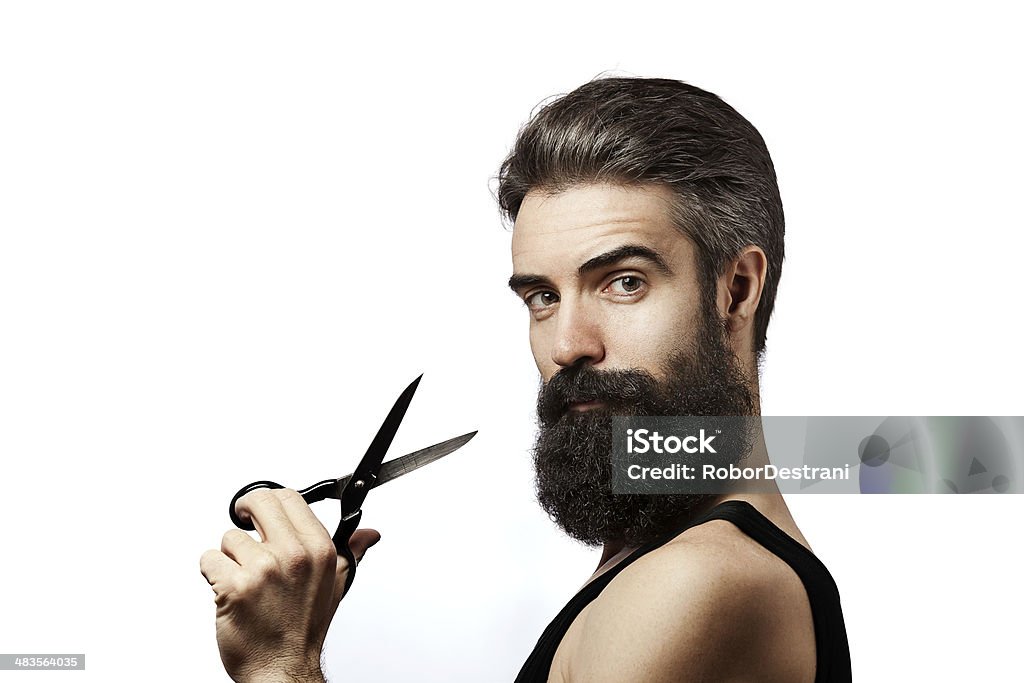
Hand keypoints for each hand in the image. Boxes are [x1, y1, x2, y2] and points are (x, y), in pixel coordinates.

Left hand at [200, 488, 380, 681]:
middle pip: (259, 502)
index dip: (269, 502)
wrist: (283, 669)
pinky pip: (208, 560)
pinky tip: (228, 591)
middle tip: (242, 524)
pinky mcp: (235, 586)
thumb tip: (368, 535)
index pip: (290, 498)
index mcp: (319, 549)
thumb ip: (350, 552)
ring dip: (228, 556)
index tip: (261, 513)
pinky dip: (212, 574)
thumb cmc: (303, 629)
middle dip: (244, 511)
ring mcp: (264, 569)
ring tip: (244, 579)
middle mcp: (295, 554)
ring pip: (228, 537)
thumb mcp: (336, 585)